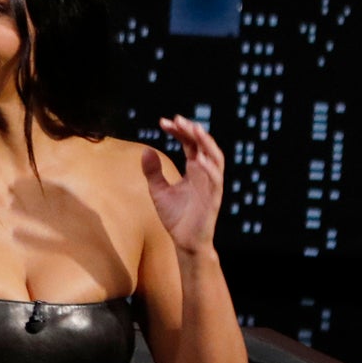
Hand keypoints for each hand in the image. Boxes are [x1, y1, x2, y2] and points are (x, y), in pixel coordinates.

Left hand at [141, 114, 225, 251]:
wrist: (185, 242)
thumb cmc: (176, 217)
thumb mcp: (158, 191)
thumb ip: (153, 172)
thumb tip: (146, 150)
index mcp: (194, 170)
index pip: (189, 144)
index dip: (179, 132)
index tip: (163, 122)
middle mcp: (205, 174)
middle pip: (203, 146)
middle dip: (192, 131)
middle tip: (177, 120)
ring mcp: (211, 185)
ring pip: (216, 159)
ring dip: (206, 143)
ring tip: (195, 130)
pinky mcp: (213, 199)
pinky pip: (215, 181)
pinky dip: (209, 169)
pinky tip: (198, 159)